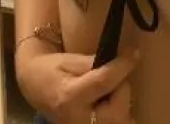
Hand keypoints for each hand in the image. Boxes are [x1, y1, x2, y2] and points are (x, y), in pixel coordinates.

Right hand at [16, 49, 137, 123]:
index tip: (133, 52)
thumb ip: (93, 62)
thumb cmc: (52, 70)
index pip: (104, 82)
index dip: (122, 66)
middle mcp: (79, 120)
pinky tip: (109, 104)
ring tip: (109, 92)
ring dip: (121, 104)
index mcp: (71, 97)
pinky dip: (118, 115)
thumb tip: (118, 61)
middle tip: (114, 77)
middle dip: (121, 90)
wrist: (36, 88)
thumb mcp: (70, 60)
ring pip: (120, 120)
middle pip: (117, 109)